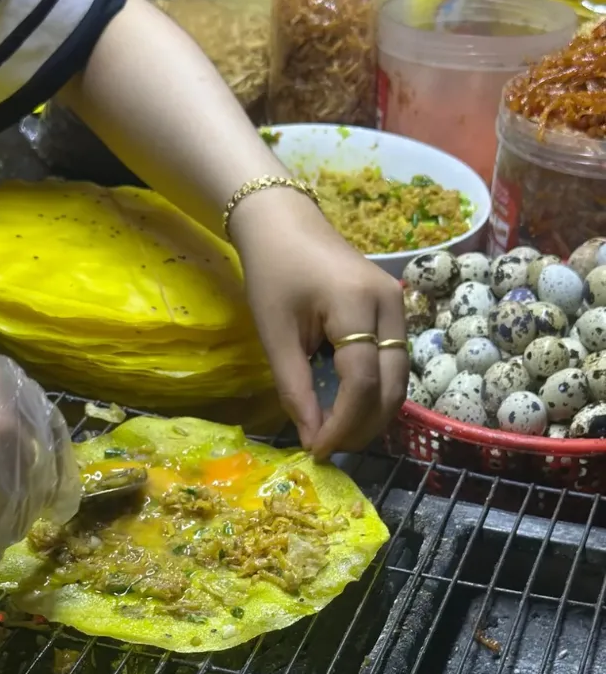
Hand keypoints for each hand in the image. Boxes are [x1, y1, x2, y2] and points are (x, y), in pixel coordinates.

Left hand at [230, 189, 408, 458]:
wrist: (284, 223)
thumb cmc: (273, 273)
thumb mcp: (275, 335)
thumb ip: (295, 389)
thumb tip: (312, 438)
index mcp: (356, 304)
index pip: (362, 382)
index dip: (343, 424)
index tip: (317, 450)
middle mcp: (390, 305)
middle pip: (392, 386)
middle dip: (363, 427)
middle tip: (328, 448)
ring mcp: (398, 307)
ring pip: (400, 380)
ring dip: (372, 415)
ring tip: (337, 435)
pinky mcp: (395, 312)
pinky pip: (394, 366)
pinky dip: (375, 395)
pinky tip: (348, 410)